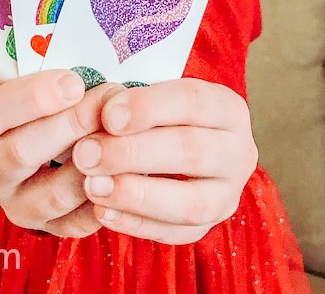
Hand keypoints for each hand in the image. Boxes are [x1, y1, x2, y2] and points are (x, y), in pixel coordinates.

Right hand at [0, 70, 118, 237]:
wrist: (57, 144)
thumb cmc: (50, 102)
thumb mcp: (40, 84)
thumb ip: (55, 80)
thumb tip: (91, 72)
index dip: (30, 97)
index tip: (73, 82)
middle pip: (20, 154)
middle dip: (68, 125)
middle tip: (105, 102)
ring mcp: (18, 206)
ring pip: (53, 193)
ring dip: (92, 162)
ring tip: (122, 134)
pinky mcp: (51, 229)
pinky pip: (78, 221)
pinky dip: (105, 196)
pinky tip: (126, 170)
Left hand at [72, 79, 257, 243]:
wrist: (174, 140)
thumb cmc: (154, 110)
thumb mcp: (149, 92)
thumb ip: (130, 101)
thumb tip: (100, 112)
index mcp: (226, 107)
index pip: (192, 101)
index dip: (148, 107)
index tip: (108, 115)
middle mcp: (237, 151)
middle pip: (190, 151)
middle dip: (133, 153)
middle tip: (86, 153)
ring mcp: (228, 193)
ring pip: (190, 201)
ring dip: (136, 195)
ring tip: (93, 186)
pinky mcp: (210, 224)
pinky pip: (177, 232)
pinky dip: (137, 224)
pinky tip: (103, 211)